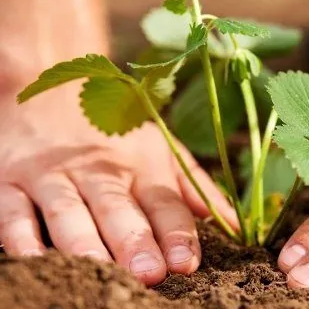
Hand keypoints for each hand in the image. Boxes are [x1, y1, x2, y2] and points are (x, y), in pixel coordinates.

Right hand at [0, 84, 236, 285]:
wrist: (54, 88)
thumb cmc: (117, 132)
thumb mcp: (162, 151)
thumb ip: (195, 188)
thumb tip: (234, 225)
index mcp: (141, 166)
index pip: (163, 202)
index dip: (177, 232)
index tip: (188, 262)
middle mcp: (100, 170)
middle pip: (118, 207)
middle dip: (135, 240)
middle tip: (150, 273)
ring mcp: (53, 174)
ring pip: (68, 210)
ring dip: (84, 241)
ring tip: (100, 271)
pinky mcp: (10, 180)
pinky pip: (12, 210)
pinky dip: (19, 233)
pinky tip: (32, 257)